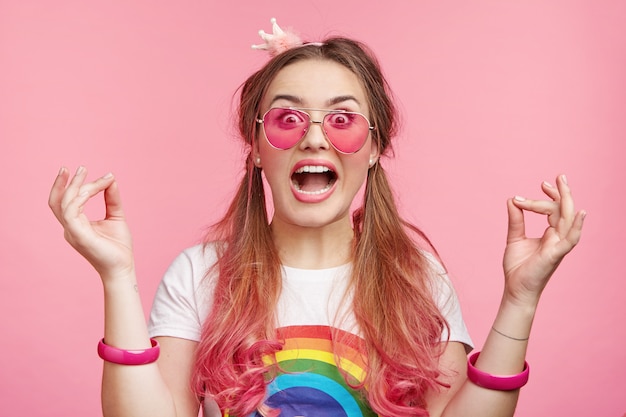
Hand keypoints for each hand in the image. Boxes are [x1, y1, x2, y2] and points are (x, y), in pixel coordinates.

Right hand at [48, 166, 134, 279]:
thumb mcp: (115, 216)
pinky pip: (71, 213)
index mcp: (76, 224)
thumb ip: (111, 198)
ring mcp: (73, 232)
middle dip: (65, 182)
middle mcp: (70, 228)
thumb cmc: (118, 246)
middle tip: (80, 167)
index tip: (88, 172)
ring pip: (65, 203)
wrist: (124, 267)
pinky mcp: (80, 236)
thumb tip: (111, 179)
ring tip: (87, 173)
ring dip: (76, 186)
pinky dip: (79, 198)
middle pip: (58, 201)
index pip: (65, 202)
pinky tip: (91, 189)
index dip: (71, 185)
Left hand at [502, 174, 584, 306]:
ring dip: (567, 201)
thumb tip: (511, 200)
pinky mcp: (555, 255)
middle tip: (559, 176)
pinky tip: (579, 213)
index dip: (547, 198)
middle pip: (565, 211)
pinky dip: (576, 226)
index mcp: (550, 234)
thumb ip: (516, 220)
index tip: (534, 189)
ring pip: (568, 220)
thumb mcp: (514, 238)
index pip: (554, 210)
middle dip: (563, 193)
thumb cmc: (518, 267)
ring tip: (563, 184)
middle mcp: (558, 238)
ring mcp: (558, 246)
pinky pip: (570, 239)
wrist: (515, 289)